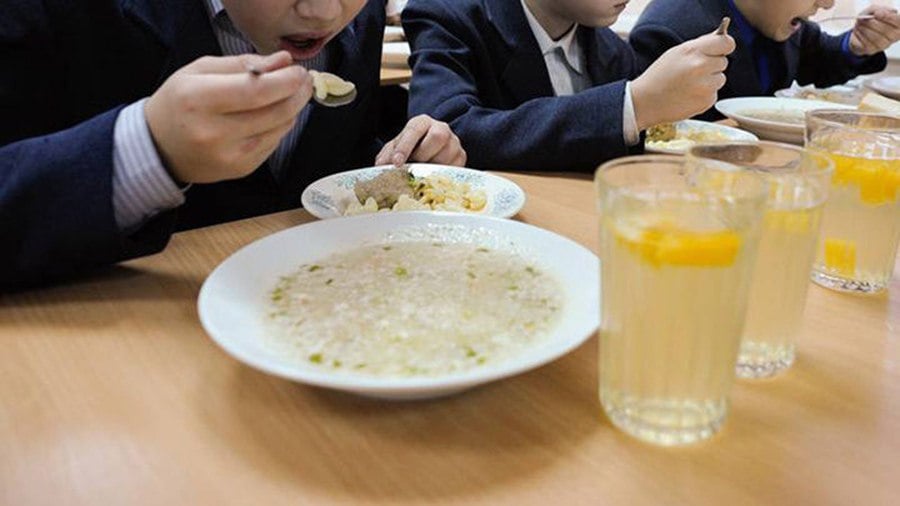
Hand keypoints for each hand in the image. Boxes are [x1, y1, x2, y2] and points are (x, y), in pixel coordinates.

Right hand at [144, 51, 312, 183]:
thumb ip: (243, 64)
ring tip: (293, 93)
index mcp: (197, 99)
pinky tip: (275, 114)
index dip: (285, 81)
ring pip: (279, 128)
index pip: (255, 91)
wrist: (160, 146)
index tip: (298, 70)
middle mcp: (213, 132)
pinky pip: (273, 143)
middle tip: (304, 80)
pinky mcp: (241, 169)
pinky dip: (280, 126)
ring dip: (293, 108)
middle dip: (296, 93)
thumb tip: (282, 61)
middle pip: (274, 112)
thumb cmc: (180, 102)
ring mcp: (229, 156)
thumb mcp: (200, 71)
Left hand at [375, 115, 466, 166]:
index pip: (414, 130)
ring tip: (422, 173)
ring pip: (448, 154)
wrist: (428, 154)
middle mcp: (441, 128)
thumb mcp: (395, 149)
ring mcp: (454, 142)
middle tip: (413, 167)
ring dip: (432, 167)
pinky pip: (454, 167)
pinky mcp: (461, 156)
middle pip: (438, 137)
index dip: (404, 147)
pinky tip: (433, 177)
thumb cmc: (410, 150)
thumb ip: (386, 156)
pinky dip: (442, 175)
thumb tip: (381, 166)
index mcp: (422, 122)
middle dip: (423, 155)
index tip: (396, 163)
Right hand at [631, 28, 734, 129]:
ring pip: (720, 79)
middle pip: (723, 62)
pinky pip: (714, 94)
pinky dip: (704, 95)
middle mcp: (700, 67)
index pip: (726, 43)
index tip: (721, 50)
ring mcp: (704, 86)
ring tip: (689, 85)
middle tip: (694, 72)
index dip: (724, 46)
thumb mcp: (676, 53)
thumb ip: (700, 45)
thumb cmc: (659, 76)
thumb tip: (722, 40)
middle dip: (712, 66)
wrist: (645, 102)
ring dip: (709, 81)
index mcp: (693, 51)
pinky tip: (689, 95)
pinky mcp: (706, 102)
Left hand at [849, 7, 899, 55]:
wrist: (860, 30)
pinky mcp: (871, 50)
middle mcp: (893, 36)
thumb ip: (878, 9)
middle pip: (886, 30)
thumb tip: (878, 13)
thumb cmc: (870, 19)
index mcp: (898, 25)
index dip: (888, 17)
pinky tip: (858, 32)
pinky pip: (866, 44)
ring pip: (875, 38)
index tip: (877, 13)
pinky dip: (860, 36)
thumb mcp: (874, 10)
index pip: (898, 21)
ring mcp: (883, 45)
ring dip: (864, 30)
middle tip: (863, 19)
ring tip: (859, 25)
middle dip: (872, 24)